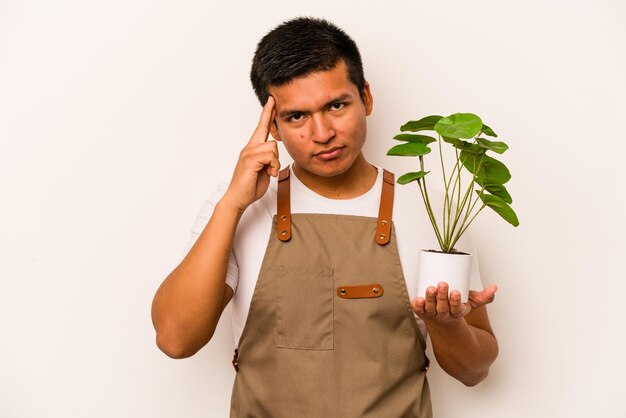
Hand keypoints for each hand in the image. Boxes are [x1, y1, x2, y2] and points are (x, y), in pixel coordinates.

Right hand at [222, 96, 279, 212]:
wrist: (237, 198)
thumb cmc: (250, 186)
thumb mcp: (264, 170)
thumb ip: (269, 160)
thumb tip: (274, 156)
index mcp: (252, 149)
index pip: (260, 128)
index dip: (266, 113)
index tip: (271, 101)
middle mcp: (249, 148)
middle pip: (264, 129)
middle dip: (270, 122)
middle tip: (272, 112)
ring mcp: (248, 153)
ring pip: (272, 146)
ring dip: (275, 162)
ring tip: (269, 172)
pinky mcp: (250, 160)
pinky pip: (270, 156)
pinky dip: (273, 166)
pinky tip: (268, 174)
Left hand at [411, 282, 496, 325]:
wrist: (443, 321)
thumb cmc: (457, 308)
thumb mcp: (472, 303)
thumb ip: (484, 296)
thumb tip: (494, 288)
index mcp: (456, 313)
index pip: (456, 309)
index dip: (455, 301)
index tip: (456, 292)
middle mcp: (443, 315)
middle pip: (442, 308)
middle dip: (442, 297)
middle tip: (443, 284)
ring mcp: (432, 314)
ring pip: (430, 308)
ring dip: (430, 299)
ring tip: (431, 288)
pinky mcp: (422, 312)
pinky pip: (418, 310)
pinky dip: (417, 305)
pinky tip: (418, 298)